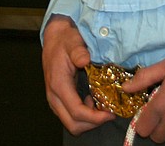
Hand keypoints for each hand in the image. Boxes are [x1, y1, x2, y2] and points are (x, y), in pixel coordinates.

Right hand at [42, 16, 114, 134]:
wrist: (54, 39)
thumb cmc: (65, 40)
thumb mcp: (73, 41)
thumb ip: (78, 51)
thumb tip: (85, 60)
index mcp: (59, 85)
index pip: (77, 112)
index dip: (95, 118)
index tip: (110, 113)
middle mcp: (54, 97)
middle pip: (73, 125)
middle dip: (93, 123)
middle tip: (108, 112)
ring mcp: (55, 100)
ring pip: (72, 124)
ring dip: (89, 121)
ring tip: (100, 106)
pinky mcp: (58, 101)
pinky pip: (71, 117)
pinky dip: (84, 116)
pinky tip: (92, 101)